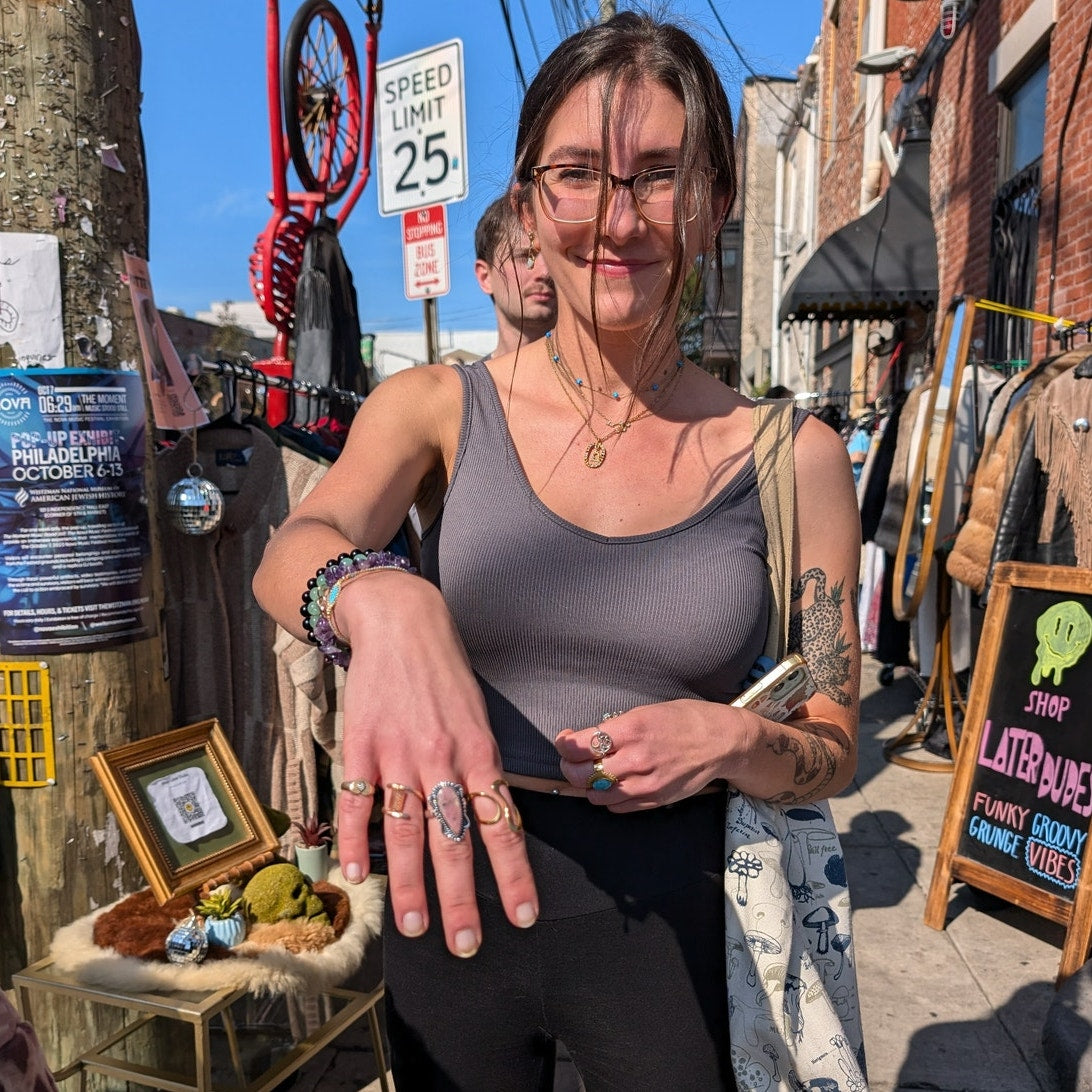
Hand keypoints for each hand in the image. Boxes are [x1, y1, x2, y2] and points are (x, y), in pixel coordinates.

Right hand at [334, 574, 538, 955]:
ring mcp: (399, 754)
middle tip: (466, 944)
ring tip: (415, 927)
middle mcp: (442, 759)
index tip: (522, 916)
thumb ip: (481, 770)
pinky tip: (357, 876)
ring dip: (410, 885)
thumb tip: (491, 822)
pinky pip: (359, 803)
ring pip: (407, 832)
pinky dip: (357, 841)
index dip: (513, 874)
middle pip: (453, 840)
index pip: (501, 826)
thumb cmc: (446, 674)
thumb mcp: (479, 717)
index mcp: (479, 753)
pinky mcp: (362, 746)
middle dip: (461, 898)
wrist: (402, 622)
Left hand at [554, 701, 728, 811]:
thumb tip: (586, 740)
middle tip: (573, 759)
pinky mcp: (654, 800)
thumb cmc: (685, 720)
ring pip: (596, 795)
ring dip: (588, 785)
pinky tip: (616, 783)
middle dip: (569, 767)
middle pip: (581, 775)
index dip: (564, 744)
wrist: (721, 742)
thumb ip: (615, 728)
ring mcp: (645, 784)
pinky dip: (609, 798)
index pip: (579, 746)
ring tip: (595, 772)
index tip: (565, 740)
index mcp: (631, 729)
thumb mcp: (646, 711)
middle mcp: (635, 759)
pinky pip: (617, 807)